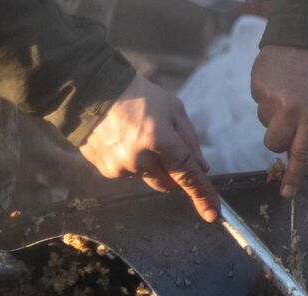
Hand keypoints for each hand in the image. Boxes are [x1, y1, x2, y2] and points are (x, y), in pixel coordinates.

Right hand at [79, 73, 219, 221]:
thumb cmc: (140, 97)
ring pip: (148, 179)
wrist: (94, 93)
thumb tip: (202, 168)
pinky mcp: (106, 171)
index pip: (187, 175)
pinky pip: (129, 175)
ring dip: (151, 166)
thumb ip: (190, 140)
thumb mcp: (174, 109)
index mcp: (160, 140)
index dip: (202, 195)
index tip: (213, 214)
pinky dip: (133, 163)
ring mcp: (120, 168)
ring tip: (140, 136)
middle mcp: (139, 159)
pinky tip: (124, 141)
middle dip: (174, 172)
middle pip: (168, 183)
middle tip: (167, 147)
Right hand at [249, 44, 307, 198]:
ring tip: (288, 88)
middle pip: (274, 142)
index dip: (294, 175)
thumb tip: (288, 148)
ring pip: (264, 120)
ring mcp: (269, 95)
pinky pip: (258, 100)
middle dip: (279, 139)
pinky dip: (267, 94)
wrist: (307, 31)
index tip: (287, 192)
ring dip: (274, 112)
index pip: (302, 152)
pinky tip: (279, 78)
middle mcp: (289, 107)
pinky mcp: (255, 83)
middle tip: (289, 122)